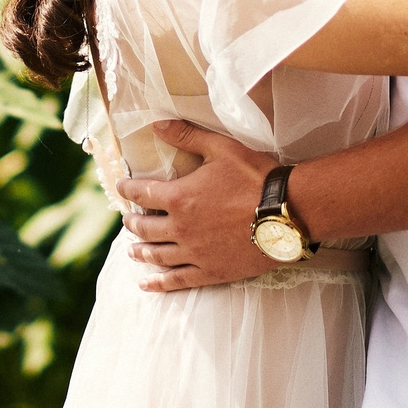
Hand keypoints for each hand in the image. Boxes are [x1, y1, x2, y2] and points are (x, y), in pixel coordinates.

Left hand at [112, 120, 277, 292]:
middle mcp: (180, 228)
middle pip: (145, 228)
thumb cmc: (254, 177)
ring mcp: (194, 253)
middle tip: (128, 221)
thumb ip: (187, 136)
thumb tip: (157, 123)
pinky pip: (177, 280)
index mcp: (179, 197)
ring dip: (141, 252)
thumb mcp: (221, 148)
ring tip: (132, 251)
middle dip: (133, 222)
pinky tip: (146, 284)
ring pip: (157, 255)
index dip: (128, 190)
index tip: (121, 188)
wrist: (285, 213)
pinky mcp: (211, 271)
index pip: (142, 194)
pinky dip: (158, 283)